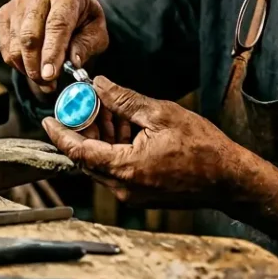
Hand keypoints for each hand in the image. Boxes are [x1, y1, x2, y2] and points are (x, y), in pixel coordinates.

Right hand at [0, 0, 107, 92]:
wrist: (68, 5)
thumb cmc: (84, 20)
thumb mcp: (96, 32)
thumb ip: (86, 46)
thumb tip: (73, 62)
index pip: (57, 24)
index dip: (52, 52)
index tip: (50, 75)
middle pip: (30, 34)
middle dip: (36, 65)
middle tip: (47, 84)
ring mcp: (19, 0)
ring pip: (15, 42)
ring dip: (27, 67)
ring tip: (43, 79)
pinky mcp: (5, 11)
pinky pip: (5, 44)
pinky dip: (16, 62)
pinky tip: (32, 67)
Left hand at [41, 76, 251, 206]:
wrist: (229, 179)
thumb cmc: (203, 147)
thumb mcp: (160, 114)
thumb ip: (124, 100)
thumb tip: (98, 85)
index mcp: (125, 168)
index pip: (78, 151)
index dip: (60, 133)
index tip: (48, 118)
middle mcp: (124, 187)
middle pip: (88, 157)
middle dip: (83, 128)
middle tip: (84, 103)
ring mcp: (133, 194)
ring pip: (103, 162)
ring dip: (102, 136)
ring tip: (110, 109)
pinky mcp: (142, 193)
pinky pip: (118, 169)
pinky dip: (116, 147)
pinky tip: (126, 126)